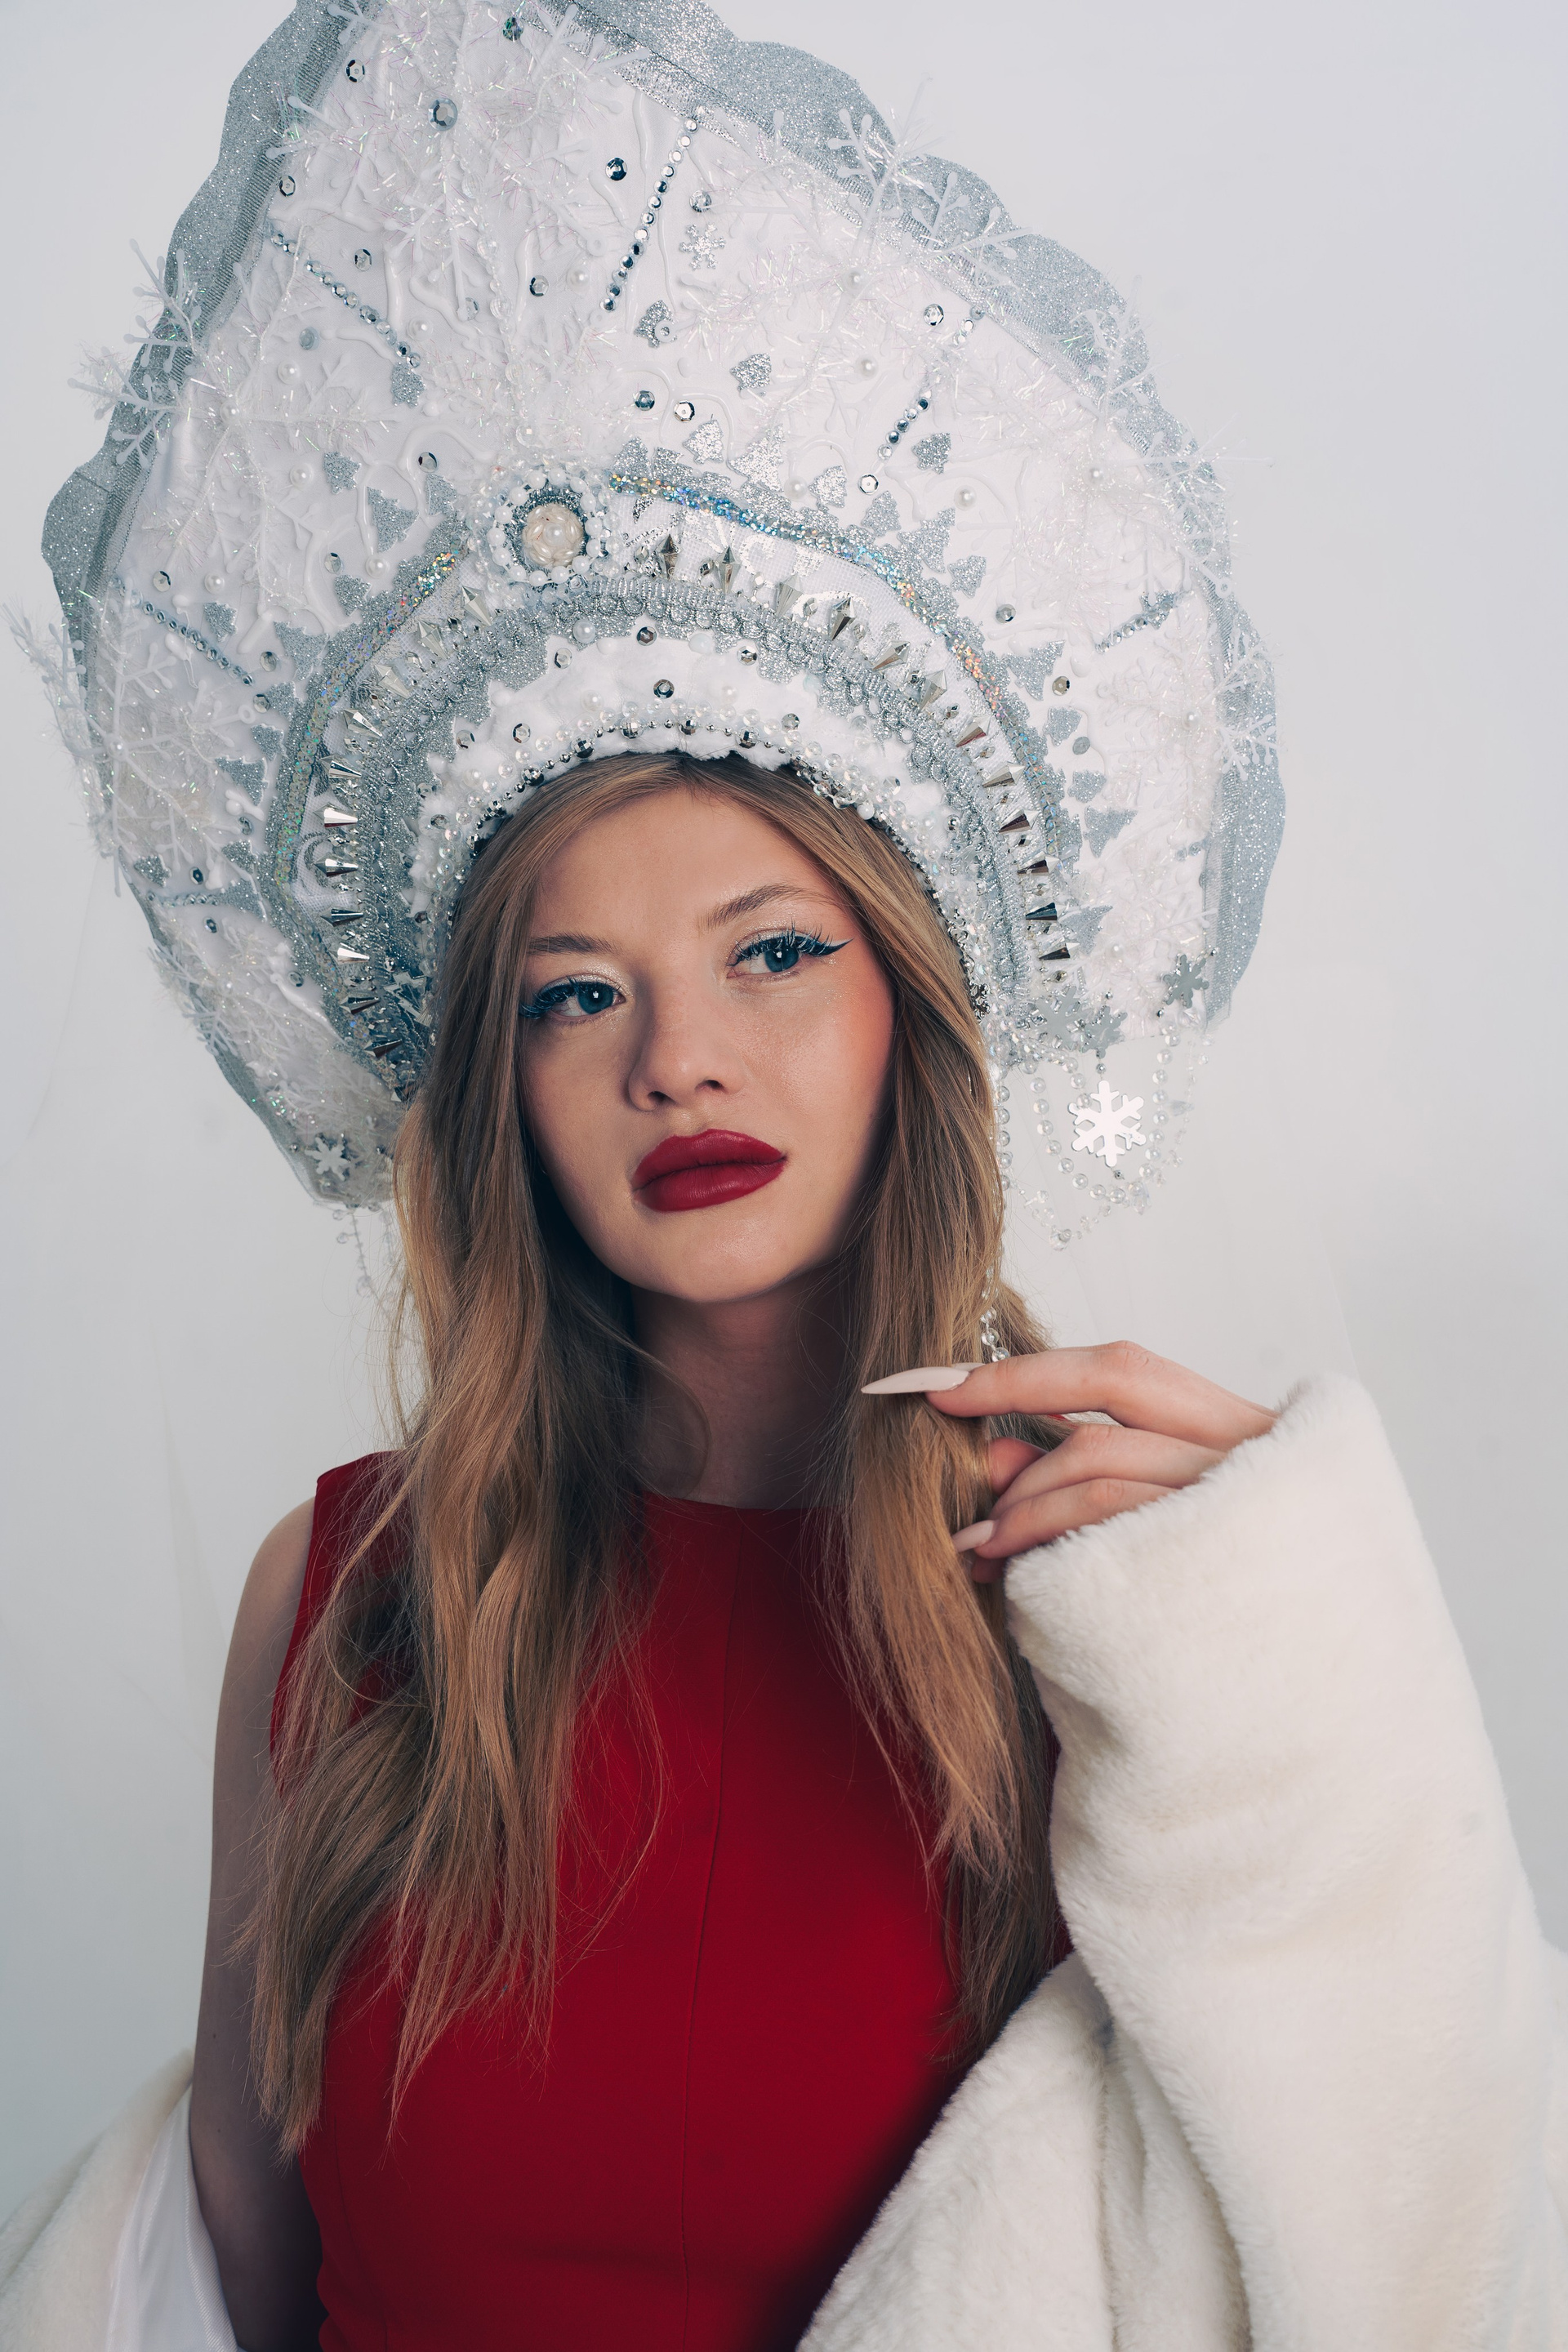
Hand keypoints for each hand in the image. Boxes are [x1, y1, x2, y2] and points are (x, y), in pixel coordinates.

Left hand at [870, 1344, 1275, 1582]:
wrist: (1340, 1711)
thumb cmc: (1250, 1604)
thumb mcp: (1168, 1517)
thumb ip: (1090, 1474)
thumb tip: (993, 1451)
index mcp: (1253, 1430)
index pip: (1123, 1371)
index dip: (1023, 1372)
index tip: (943, 1387)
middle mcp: (1258, 1463)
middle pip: (1099, 1439)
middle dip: (1017, 1476)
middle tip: (970, 1512)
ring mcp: (1247, 1523)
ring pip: (1098, 1487)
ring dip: (1021, 1521)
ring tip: (982, 1555)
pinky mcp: (1222, 1584)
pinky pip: (1108, 1550)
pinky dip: (1047, 1560)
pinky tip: (1022, 1584)